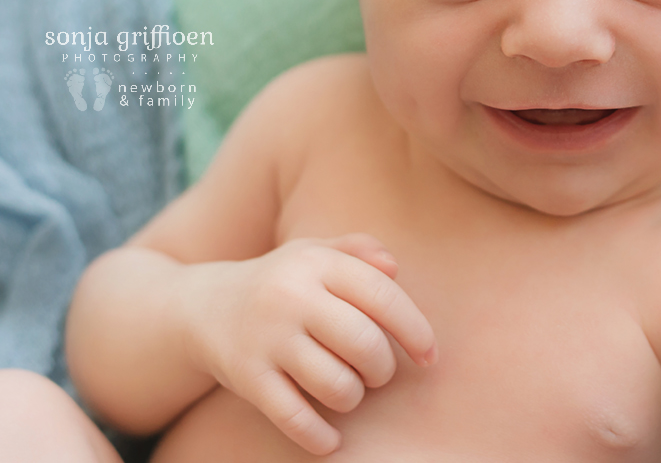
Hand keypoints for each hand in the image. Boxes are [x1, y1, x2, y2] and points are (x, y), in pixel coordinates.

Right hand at [182, 233, 435, 454]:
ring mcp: (267, 339)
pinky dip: (319, 436)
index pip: (383, 295)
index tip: (430, 357)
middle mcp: (291, 297)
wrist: (202, 308)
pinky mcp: (247, 378)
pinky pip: (293, 417)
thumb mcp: (317, 253)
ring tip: (349, 391)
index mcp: (317, 263)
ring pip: (335, 384)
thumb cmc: (283, 281)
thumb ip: (360, 249)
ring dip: (353, 398)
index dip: (416, 330)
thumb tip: (395, 267)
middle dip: (382, 369)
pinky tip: (331, 440)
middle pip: (364, 343)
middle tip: (377, 373)